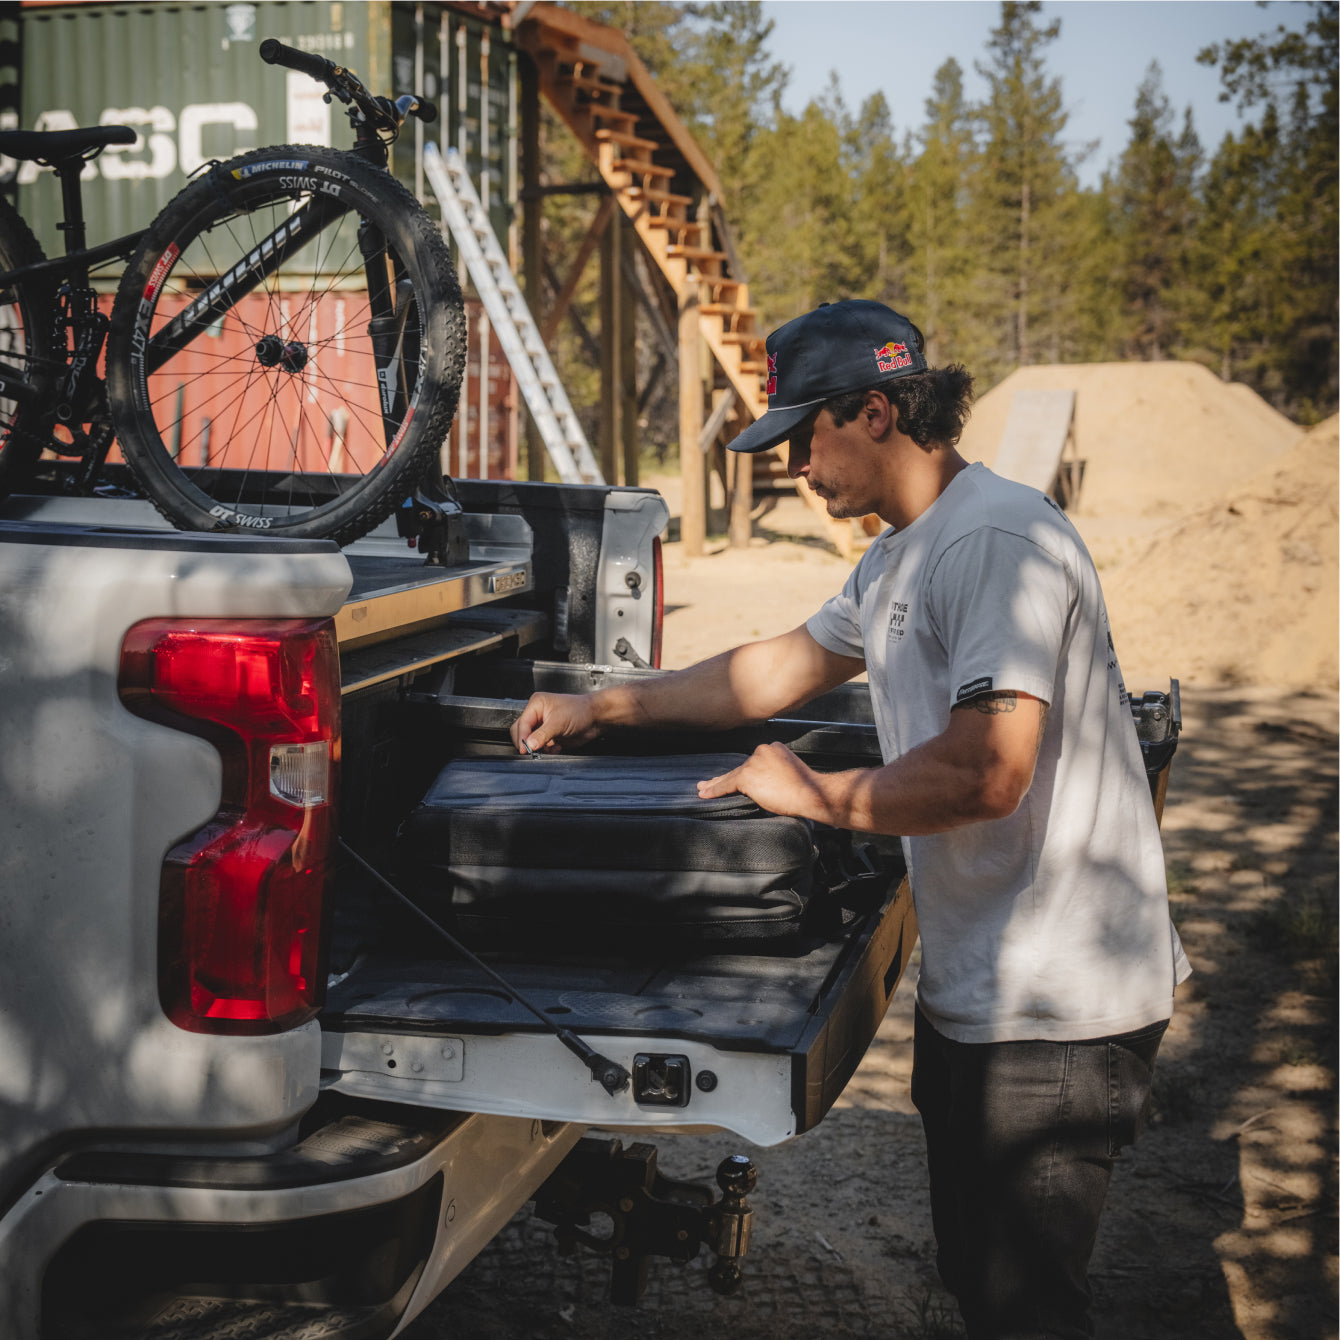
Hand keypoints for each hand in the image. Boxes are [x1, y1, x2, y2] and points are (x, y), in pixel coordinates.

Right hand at [509, 692, 601, 753]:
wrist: (596, 718)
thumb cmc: (581, 710)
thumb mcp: (559, 722)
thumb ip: (542, 734)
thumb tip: (529, 744)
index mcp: (536, 704)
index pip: (522, 723)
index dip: (522, 737)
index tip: (525, 749)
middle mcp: (538, 714)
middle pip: (522, 732)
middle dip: (528, 743)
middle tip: (533, 751)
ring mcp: (543, 725)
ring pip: (531, 741)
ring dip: (538, 747)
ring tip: (550, 747)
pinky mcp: (550, 735)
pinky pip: (541, 746)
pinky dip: (546, 750)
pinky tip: (556, 747)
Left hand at [697, 742, 830, 820]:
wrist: (812, 793)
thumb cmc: (807, 789)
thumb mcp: (790, 773)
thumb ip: (774, 773)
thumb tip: (763, 786)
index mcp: (773, 748)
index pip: (753, 762)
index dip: (743, 771)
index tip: (734, 777)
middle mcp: (761, 751)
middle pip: (740, 767)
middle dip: (724, 776)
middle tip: (708, 782)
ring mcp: (754, 762)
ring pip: (732, 776)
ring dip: (717, 783)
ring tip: (703, 789)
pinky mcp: (747, 776)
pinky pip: (727, 784)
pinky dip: (715, 790)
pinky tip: (705, 793)